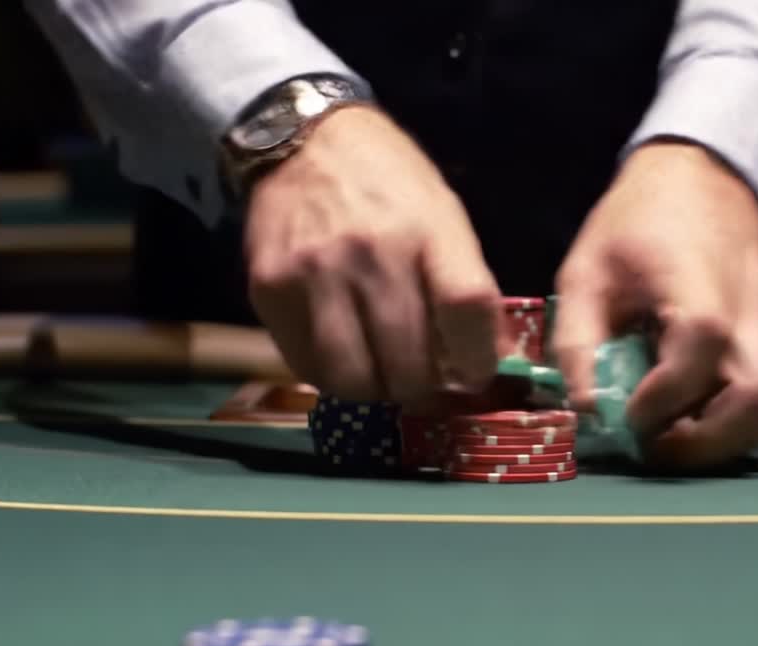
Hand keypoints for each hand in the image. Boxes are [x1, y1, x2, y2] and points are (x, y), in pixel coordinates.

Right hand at [246, 105, 504, 404]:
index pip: (465, 309)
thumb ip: (464, 282)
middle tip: (426, 382)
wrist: (304, 141)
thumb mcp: (443, 215)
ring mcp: (315, 273)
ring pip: (356, 378)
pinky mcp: (270, 290)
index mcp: (428, 227)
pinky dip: (333, 378)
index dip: (477, 359)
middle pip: (409, 361)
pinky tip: (346, 359)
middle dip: (427, 387)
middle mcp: (371, 251)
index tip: (475, 374)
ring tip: (385, 378)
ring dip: (379, 392)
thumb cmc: (388, 182)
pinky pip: (307, 366)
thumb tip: (487, 358)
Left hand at [552, 142, 757, 466]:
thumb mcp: (586, 273)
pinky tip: (691, 415)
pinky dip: (734, 420)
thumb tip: (586, 412)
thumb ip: (578, 345)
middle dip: (707, 442)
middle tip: (655, 448)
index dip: (663, 398)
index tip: (625, 418)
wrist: (704, 176)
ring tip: (671, 437)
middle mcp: (753, 309)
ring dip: (724, 439)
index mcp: (701, 281)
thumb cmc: (637, 222)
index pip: (700, 350)